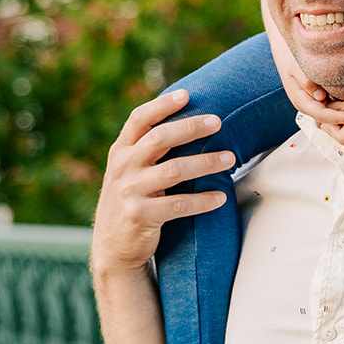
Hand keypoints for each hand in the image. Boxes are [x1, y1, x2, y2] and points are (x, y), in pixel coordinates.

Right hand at [91, 90, 235, 274]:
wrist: (113, 248)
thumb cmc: (132, 202)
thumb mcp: (129, 173)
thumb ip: (146, 150)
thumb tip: (187, 122)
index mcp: (120, 152)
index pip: (139, 119)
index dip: (162, 105)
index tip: (187, 95)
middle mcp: (122, 168)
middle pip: (160, 138)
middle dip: (191, 127)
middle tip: (218, 122)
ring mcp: (129, 192)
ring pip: (174, 170)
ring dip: (206, 163)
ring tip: (230, 159)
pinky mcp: (140, 216)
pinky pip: (179, 204)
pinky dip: (203, 201)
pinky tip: (221, 197)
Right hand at [272, 45, 343, 129]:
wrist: (288, 53)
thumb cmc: (291, 58)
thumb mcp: (295, 67)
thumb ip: (306, 80)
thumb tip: (320, 97)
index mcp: (301, 100)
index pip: (321, 114)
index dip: (337, 118)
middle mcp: (309, 104)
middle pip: (328, 118)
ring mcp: (315, 101)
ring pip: (332, 112)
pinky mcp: (322, 96)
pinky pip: (334, 104)